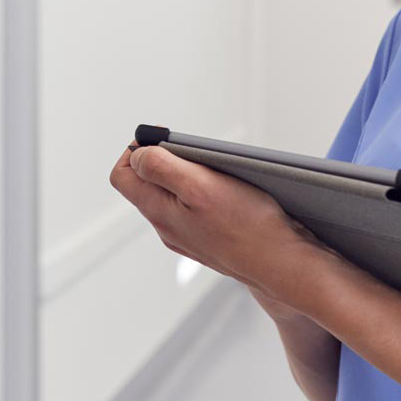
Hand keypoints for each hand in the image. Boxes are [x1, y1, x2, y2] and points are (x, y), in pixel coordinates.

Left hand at [109, 141, 329, 296]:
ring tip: (215, 170)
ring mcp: (185, 236)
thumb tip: (137, 154)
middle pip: (146, 184)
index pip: (122, 175)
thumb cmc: (246, 224)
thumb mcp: (200, 185)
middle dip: (165, 160)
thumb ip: (162, 167)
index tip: (165, 139)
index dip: (136, 149)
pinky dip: (203, 194)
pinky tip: (227, 193)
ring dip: (187, 176)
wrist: (279, 262)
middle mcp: (166, 226)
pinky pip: (192, 210)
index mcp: (158, 210)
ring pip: (171, 196)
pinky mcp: (206, 239)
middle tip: (196, 151)